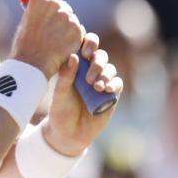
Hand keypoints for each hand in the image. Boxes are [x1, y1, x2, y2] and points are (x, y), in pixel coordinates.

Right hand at [10, 0, 84, 76]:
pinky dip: (73, 38)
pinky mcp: (77, 31)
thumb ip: (39, 8)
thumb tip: (50, 1)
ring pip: (72, 18)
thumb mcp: (27, 20)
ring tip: (53, 41)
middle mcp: (55, 5)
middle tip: (49, 31)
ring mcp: (68, 18)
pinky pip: (78, 30)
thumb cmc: (25, 45)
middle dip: (59, 15)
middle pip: (63, 5)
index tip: (51, 0)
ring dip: (66, 27)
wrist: (32, 65)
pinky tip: (61, 46)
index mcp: (39, 0)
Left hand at [42, 35, 121, 156]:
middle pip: (100, 55)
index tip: (85, 52)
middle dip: (98, 61)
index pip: (85, 46)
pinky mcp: (111, 95)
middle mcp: (90, 71)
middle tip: (89, 76)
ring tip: (96, 86)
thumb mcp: (60, 94)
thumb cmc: (60, 110)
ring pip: (110, 68)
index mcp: (76, 65)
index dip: (89, 43)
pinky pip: (117, 83)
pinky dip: (114, 83)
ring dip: (105, 74)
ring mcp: (102, 82)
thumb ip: (65, 76)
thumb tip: (74, 56)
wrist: (69, 134)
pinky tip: (106, 89)